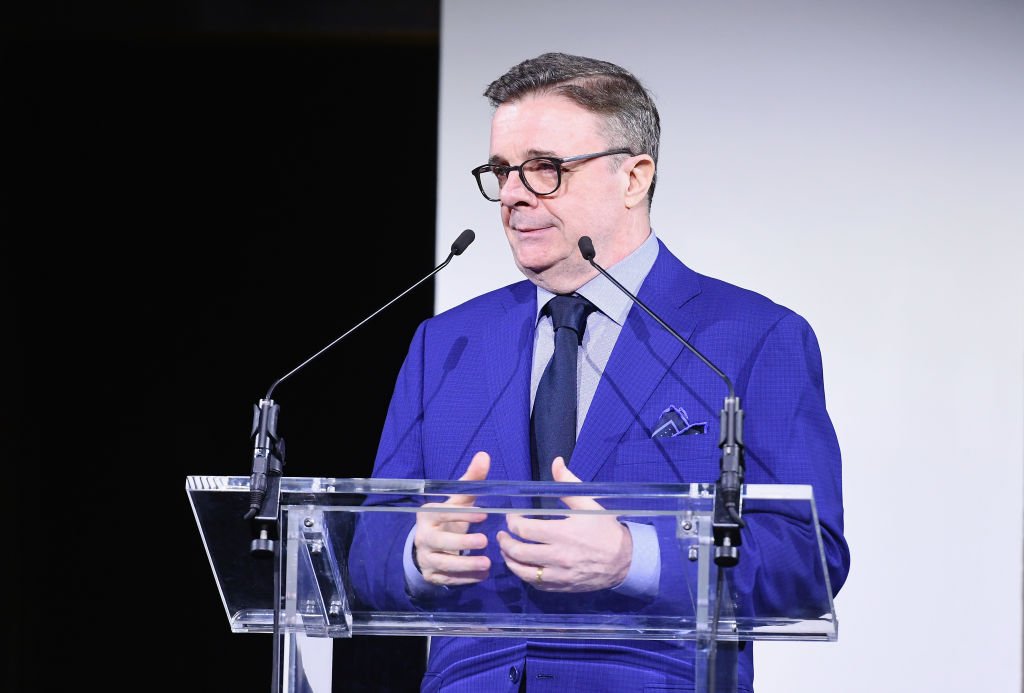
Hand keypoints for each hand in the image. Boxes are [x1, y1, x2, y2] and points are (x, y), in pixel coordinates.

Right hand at [413, 451, 491, 585]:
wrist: (428, 547)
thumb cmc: (448, 518)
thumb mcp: (458, 501)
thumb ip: (471, 481)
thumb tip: (485, 455)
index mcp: (428, 515)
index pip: (443, 514)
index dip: (462, 515)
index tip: (484, 515)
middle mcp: (423, 537)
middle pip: (440, 541)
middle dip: (462, 542)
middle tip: (485, 541)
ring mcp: (426, 558)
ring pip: (444, 564)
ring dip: (465, 565)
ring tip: (487, 564)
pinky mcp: (431, 575)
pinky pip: (447, 579)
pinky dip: (465, 579)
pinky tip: (482, 576)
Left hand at [496, 457, 632, 591]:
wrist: (625, 560)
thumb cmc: (605, 529)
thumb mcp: (589, 504)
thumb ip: (569, 484)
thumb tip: (556, 462)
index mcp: (562, 533)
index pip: (525, 530)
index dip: (512, 523)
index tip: (511, 517)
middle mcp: (558, 556)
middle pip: (518, 552)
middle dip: (505, 542)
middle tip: (503, 535)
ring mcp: (559, 574)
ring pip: (523, 572)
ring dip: (509, 560)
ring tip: (507, 551)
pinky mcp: (561, 587)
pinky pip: (535, 584)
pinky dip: (525, 575)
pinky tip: (523, 566)